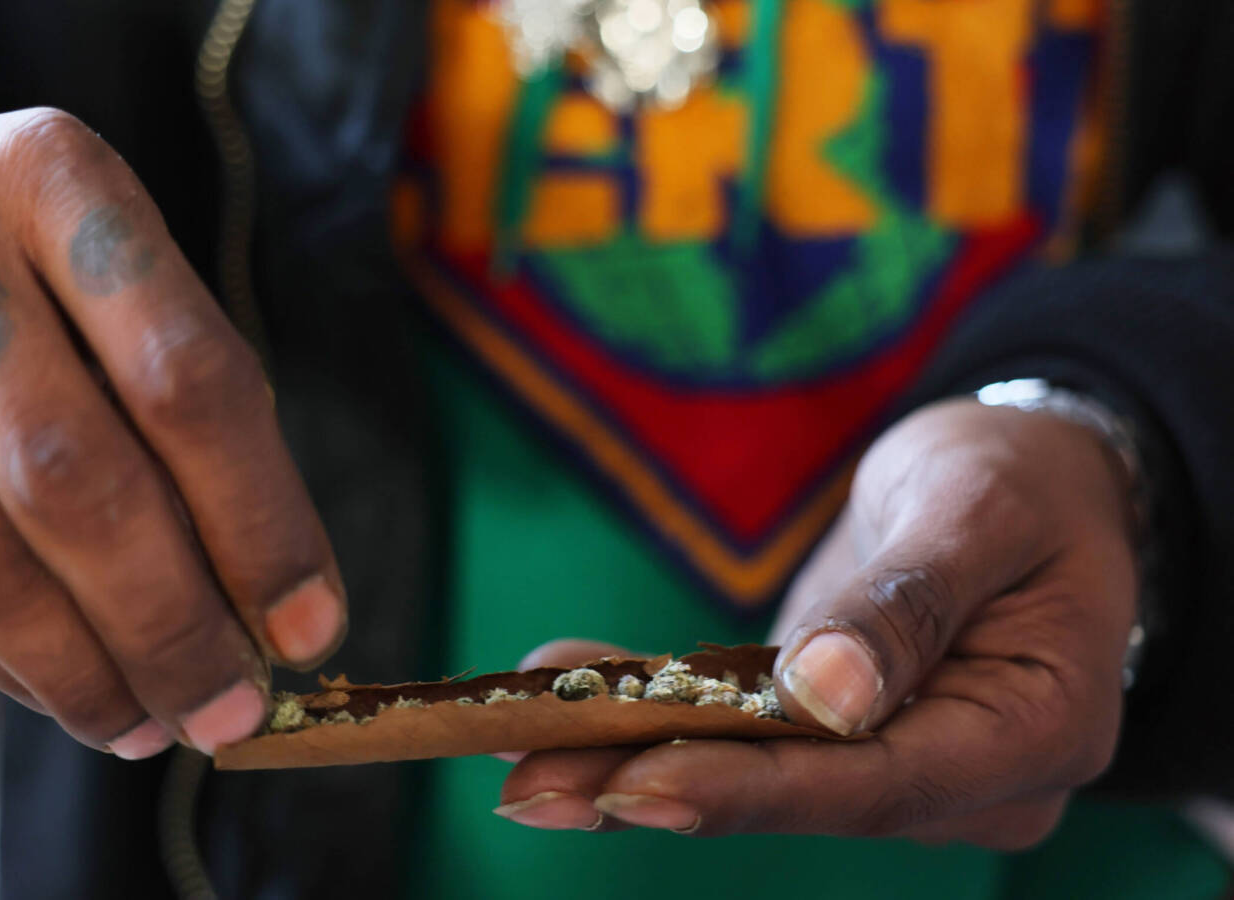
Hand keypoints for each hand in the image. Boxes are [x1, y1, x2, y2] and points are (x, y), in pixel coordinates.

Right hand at [0, 109, 345, 758]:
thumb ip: (186, 412)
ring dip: (83, 666)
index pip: (187, 374)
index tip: (309, 628)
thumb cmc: (7, 278)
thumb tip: (274, 604)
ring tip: (156, 726)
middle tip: (232, 709)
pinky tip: (69, 696)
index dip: (260, 520)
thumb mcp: (101, 286)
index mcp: (60, 180)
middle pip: (74, 472)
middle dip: (170, 621)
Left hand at [494, 398, 1137, 847]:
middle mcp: (964, 777)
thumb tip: (826, 695)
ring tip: (516, 746)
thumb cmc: (1020, 480)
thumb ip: (908, 600)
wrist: (1031, 479)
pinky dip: (653, 711)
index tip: (635, 781)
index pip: (877, 783)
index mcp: (1032, 732)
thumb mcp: (978, 508)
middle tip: (530, 785)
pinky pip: (742, 733)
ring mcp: (899, 763)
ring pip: (757, 772)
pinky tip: (562, 688)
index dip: (752, 788)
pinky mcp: (839, 734)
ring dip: (632, 755)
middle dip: (660, 784)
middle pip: (802, 794)